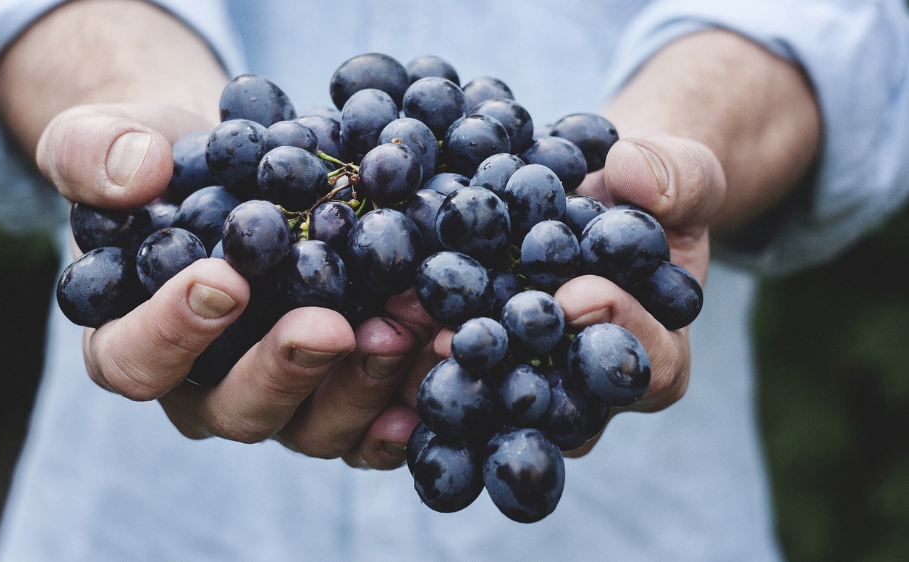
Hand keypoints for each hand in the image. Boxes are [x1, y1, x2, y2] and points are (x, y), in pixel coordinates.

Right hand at [39, 103, 432, 468]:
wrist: (237, 170)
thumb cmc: (162, 163)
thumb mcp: (105, 138)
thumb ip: (93, 153)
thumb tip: (137, 174)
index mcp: (133, 342)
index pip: (135, 361)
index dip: (172, 332)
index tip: (223, 279)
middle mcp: (206, 388)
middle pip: (237, 410)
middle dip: (286, 370)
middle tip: (331, 326)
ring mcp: (281, 398)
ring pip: (315, 426)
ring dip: (364, 384)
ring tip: (407, 328)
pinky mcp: (340, 392)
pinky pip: (373, 423)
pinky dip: (409, 402)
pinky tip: (441, 364)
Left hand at [422, 133, 725, 456]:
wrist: (597, 196)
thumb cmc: (651, 193)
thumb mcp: (683, 174)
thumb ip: (677, 177)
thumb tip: (633, 173)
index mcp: (656, 354)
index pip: (648, 364)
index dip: (617, 331)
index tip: (577, 294)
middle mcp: (589, 388)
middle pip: (559, 401)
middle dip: (514, 367)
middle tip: (466, 338)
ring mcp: (531, 380)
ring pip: (496, 395)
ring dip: (450, 367)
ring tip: (410, 329)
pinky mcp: (482, 361)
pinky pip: (452, 365)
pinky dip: (415, 343)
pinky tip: (379, 319)